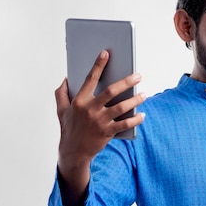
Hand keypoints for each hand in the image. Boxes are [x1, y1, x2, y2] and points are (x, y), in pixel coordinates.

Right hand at [55, 50, 145, 198]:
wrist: (73, 152)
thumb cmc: (69, 128)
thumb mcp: (62, 110)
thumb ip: (61, 93)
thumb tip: (66, 78)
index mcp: (79, 101)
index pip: (90, 79)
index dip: (98, 65)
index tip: (106, 53)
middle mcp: (90, 110)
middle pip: (111, 91)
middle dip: (126, 81)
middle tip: (139, 75)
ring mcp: (99, 121)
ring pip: (121, 107)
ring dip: (135, 99)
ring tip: (144, 94)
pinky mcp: (107, 133)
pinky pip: (125, 124)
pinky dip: (136, 119)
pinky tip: (142, 114)